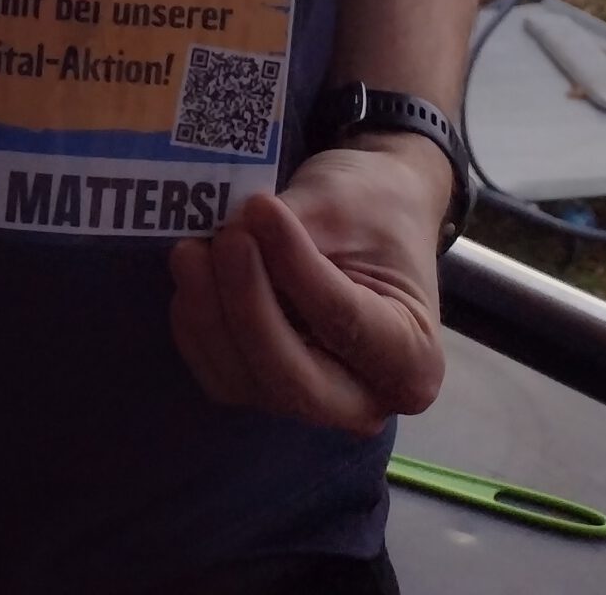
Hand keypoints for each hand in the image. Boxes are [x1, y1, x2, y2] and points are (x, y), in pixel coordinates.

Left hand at [168, 143, 447, 434]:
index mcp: (413, 361)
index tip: (260, 209)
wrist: (370, 215)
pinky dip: (197, 326)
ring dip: (209, 314)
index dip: (296, 269)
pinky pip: (220, 375)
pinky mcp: (266, 387)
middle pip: (292, 378)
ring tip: (195, 246)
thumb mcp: (347, 203)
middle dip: (247, 306)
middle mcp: (365, 402)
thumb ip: (296, 226)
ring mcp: (311, 401)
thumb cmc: (375, 208)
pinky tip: (192, 274)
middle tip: (225, 237)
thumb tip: (238, 231)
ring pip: (246, 381)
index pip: (345, 324)